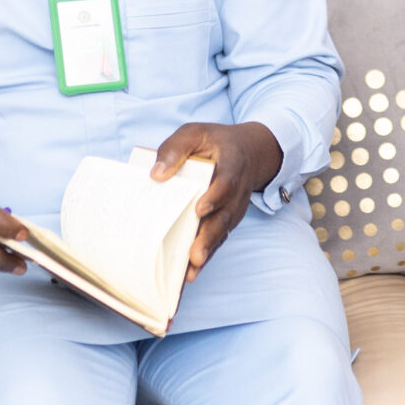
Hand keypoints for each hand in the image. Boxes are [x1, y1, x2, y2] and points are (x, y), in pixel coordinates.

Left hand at [153, 120, 282, 280]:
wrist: (248, 152)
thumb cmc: (215, 143)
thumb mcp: (195, 133)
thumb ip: (175, 149)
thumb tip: (156, 174)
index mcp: (231, 165)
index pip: (226, 183)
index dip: (215, 197)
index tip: (200, 209)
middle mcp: (237, 191)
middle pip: (225, 216)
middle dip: (209, 237)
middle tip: (194, 255)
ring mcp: (234, 208)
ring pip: (222, 232)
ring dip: (207, 251)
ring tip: (190, 270)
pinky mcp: (227, 220)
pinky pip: (218, 238)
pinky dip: (206, 254)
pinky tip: (190, 272)